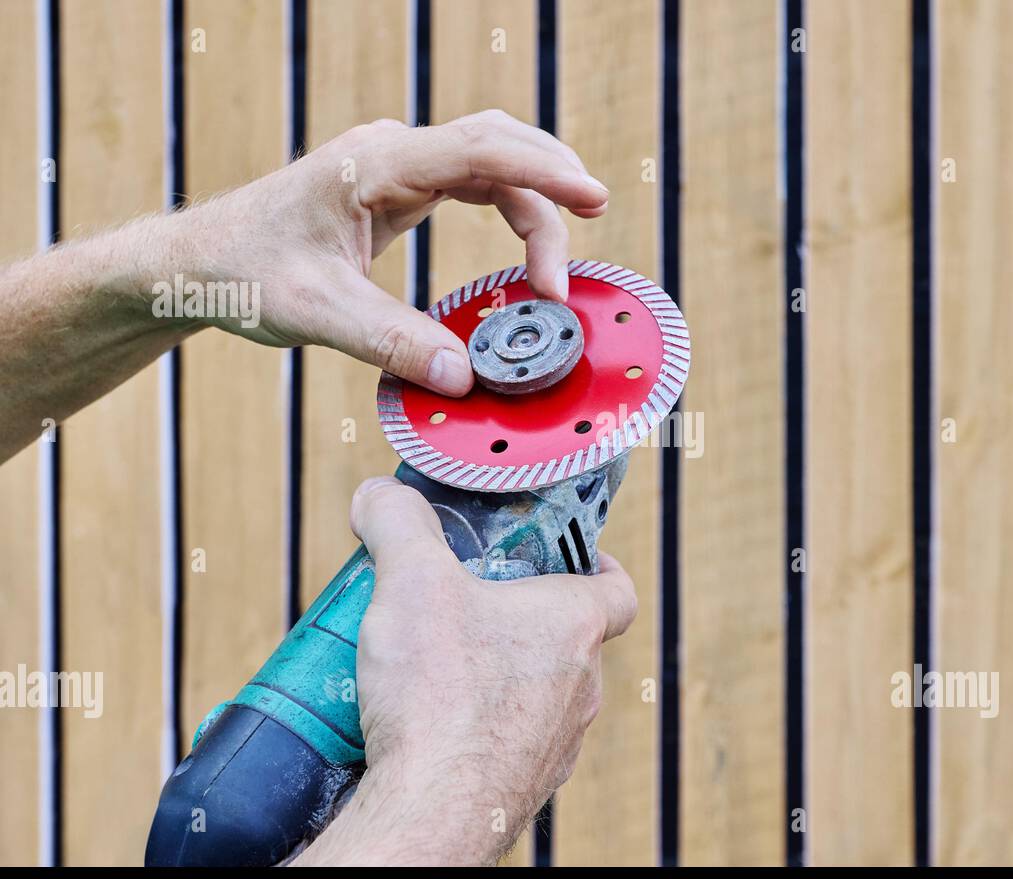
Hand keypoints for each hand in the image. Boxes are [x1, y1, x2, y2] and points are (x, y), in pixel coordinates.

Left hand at [171, 110, 607, 393]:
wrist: (196, 262)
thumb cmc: (241, 274)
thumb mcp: (314, 314)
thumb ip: (389, 341)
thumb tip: (462, 376)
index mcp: (370, 166)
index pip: (476, 150)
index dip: (542, 172)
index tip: (593, 197)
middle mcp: (388, 154)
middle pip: (496, 144)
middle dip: (551, 184)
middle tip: (592, 231)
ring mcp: (394, 167)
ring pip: (490, 162)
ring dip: (534, 204)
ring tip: (554, 272)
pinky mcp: (396, 189)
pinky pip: (472, 183)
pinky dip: (510, 209)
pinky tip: (526, 249)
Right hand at [293, 475, 636, 865]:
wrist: (434, 808)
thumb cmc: (441, 695)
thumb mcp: (411, 581)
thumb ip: (398, 524)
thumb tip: (381, 495)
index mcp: (574, 626)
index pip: (617, 589)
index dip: (598, 566)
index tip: (565, 556)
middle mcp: (582, 686)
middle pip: (565, 638)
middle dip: (515, 618)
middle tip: (463, 605)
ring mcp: (558, 741)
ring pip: (538, 692)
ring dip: (496, 674)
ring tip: (434, 666)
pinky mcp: (524, 781)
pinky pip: (508, 741)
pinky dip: (477, 726)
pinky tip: (427, 723)